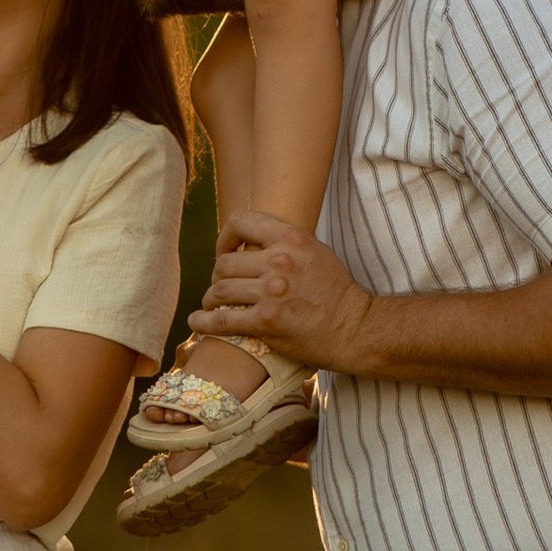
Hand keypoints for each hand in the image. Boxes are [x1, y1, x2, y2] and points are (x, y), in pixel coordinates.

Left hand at [194, 209, 378, 370]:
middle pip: (224, 263)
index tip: (225, 251)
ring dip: (210, 299)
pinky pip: (222, 320)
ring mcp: (272, 292)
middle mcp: (280, 262)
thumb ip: (284, 243)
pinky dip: (204, 321)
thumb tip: (249, 241)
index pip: (241, 222)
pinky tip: (197, 321)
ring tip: (211, 305)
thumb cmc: (336, 292)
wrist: (354, 328)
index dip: (225, 237)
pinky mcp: (266, 322)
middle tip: (222, 287)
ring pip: (219, 290)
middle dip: (218, 276)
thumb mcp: (315, 252)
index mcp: (291, 239)